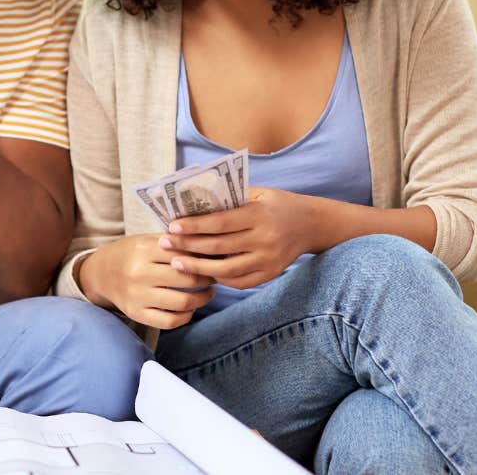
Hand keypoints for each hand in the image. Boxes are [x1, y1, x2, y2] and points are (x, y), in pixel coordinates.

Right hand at [78, 235, 215, 328]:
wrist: (100, 273)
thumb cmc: (130, 254)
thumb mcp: (147, 240)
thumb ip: (174, 243)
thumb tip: (210, 248)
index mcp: (144, 250)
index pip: (185, 254)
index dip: (205, 257)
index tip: (215, 258)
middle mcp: (140, 273)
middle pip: (187, 279)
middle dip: (208, 278)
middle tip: (215, 275)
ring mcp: (138, 296)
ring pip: (183, 302)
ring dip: (203, 298)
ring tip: (208, 292)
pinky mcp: (137, 313)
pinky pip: (170, 321)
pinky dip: (186, 316)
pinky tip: (191, 308)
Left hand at [160, 186, 325, 288]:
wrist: (311, 224)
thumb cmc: (278, 204)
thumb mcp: (258, 193)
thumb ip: (230, 199)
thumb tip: (194, 203)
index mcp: (259, 214)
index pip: (220, 223)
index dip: (194, 226)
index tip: (171, 226)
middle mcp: (264, 239)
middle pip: (218, 247)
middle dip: (187, 246)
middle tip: (164, 243)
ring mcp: (268, 260)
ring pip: (225, 270)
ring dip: (197, 268)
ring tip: (176, 262)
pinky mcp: (270, 274)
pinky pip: (239, 282)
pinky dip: (218, 279)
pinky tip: (203, 272)